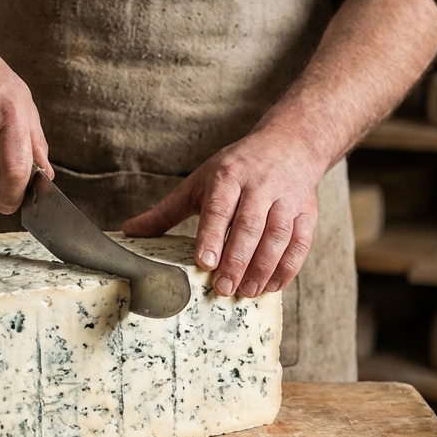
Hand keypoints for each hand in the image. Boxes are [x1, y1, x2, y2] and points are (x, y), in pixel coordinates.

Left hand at [121, 127, 323, 297]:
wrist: (290, 145)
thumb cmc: (237, 168)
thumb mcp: (198, 182)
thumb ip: (166, 210)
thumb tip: (129, 231)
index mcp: (229, 176)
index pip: (220, 208)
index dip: (212, 236)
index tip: (204, 262)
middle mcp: (260, 186)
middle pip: (250, 226)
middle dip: (237, 260)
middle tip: (223, 288)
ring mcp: (287, 199)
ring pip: (277, 237)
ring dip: (263, 268)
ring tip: (247, 292)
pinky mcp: (307, 213)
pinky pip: (300, 243)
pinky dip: (287, 267)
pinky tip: (272, 286)